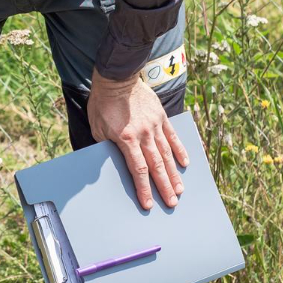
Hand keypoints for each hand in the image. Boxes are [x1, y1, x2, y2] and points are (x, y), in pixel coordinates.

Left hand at [87, 71, 187, 209]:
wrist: (117, 78)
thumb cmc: (103, 104)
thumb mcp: (98, 129)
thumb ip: (107, 148)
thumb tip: (111, 164)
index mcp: (127, 139)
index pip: (138, 170)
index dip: (144, 189)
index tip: (148, 205)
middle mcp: (144, 134)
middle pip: (157, 166)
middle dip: (164, 187)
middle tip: (172, 203)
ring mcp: (155, 126)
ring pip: (167, 154)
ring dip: (174, 174)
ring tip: (180, 190)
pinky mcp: (161, 117)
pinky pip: (173, 137)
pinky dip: (180, 151)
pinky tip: (185, 164)